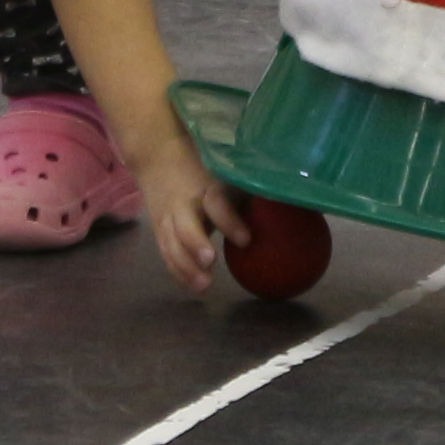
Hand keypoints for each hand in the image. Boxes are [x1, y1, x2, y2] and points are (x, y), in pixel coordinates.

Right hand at [135, 133, 250, 298]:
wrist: (157, 157)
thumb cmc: (202, 168)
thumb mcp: (224, 173)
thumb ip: (247, 191)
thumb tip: (286, 203)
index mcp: (205, 187)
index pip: (216, 204)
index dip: (229, 221)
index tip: (246, 240)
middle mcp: (184, 204)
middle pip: (185, 227)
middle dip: (196, 245)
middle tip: (210, 261)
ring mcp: (168, 220)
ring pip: (172, 246)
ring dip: (186, 268)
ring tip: (204, 286)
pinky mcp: (160, 232)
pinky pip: (167, 255)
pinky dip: (178, 272)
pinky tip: (193, 286)